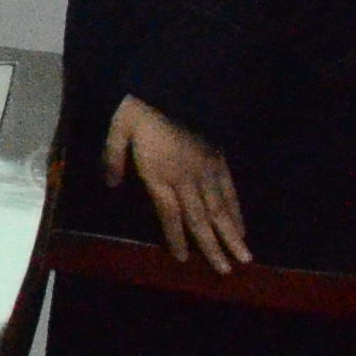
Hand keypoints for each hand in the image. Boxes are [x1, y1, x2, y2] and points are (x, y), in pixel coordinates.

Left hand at [101, 94, 251, 272]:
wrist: (176, 83)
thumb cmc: (143, 106)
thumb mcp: (119, 128)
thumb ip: (114, 157)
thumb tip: (111, 184)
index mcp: (159, 174)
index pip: (170, 215)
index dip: (176, 238)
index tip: (184, 259)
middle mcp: (186, 179)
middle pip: (200, 219)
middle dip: (212, 247)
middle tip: (226, 272)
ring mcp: (206, 171)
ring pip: (220, 209)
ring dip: (231, 236)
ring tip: (243, 258)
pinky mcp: (219, 160)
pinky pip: (230, 191)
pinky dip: (237, 211)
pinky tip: (242, 227)